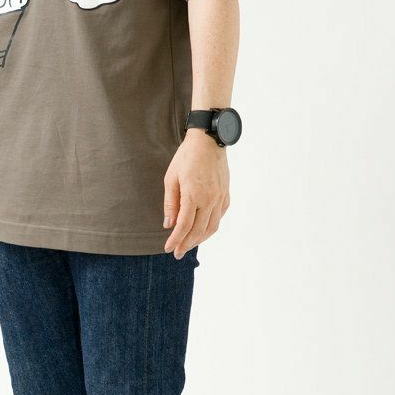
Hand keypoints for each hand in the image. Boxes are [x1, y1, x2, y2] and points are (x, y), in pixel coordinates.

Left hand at [163, 129, 228, 257]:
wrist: (209, 141)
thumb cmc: (186, 157)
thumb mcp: (171, 178)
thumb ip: (171, 203)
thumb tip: (168, 224)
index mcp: (193, 195)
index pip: (184, 225)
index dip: (176, 240)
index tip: (169, 249)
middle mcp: (209, 199)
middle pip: (198, 231)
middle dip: (187, 244)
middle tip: (177, 253)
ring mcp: (220, 198)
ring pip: (211, 227)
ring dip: (200, 239)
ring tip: (189, 245)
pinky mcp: (226, 195)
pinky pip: (219, 217)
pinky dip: (210, 227)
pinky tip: (202, 230)